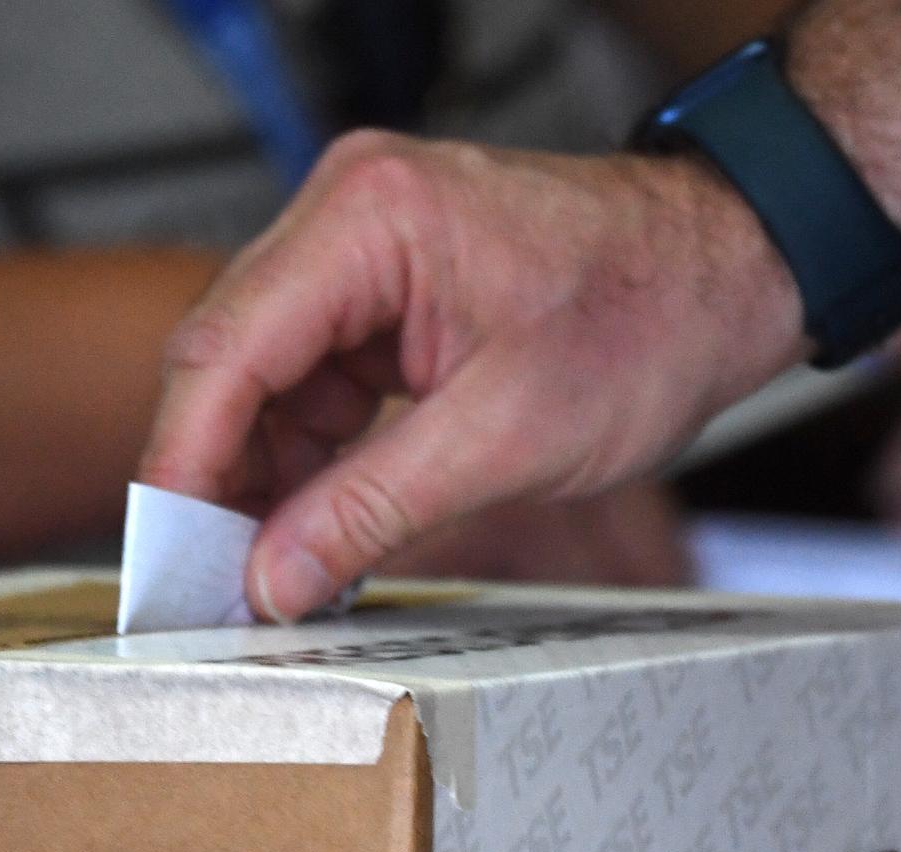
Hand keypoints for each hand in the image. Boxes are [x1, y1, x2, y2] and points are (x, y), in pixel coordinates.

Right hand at [139, 131, 800, 621]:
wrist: (734, 272)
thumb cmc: (655, 315)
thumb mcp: (507, 438)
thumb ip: (371, 508)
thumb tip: (272, 577)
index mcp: (369, 219)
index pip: (225, 350)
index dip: (184, 466)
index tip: (166, 561)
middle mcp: (347, 216)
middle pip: (228, 362)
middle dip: (216, 481)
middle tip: (208, 587)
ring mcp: (361, 251)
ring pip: (262, 382)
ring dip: (261, 480)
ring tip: (268, 574)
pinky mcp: (383, 293)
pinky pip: (311, 383)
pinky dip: (308, 460)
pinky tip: (313, 529)